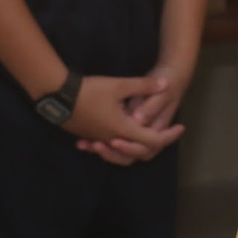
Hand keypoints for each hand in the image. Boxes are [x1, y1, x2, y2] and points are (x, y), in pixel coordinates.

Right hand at [68, 72, 187, 161]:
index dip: (169, 136)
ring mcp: (97, 139)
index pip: (152, 140)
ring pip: (120, 153)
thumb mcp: (119, 85)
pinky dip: (114, 144)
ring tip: (142, 135)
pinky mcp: (86, 135)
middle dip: (154, 144)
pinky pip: (105, 146)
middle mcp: (111, 139)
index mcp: (123, 129)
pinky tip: (114, 134)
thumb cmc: (89, 91)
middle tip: (165, 132)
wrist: (57, 95)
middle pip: (138, 152)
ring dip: (133, 147)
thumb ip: (143, 85)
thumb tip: (166, 84)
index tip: (180, 127)